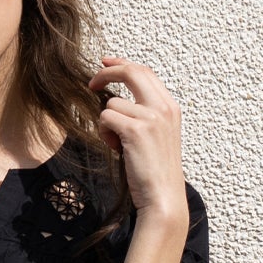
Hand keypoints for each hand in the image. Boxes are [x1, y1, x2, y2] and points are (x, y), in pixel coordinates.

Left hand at [92, 58, 187, 228]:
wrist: (163, 198)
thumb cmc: (156, 173)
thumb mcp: (158, 137)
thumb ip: (146, 115)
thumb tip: (117, 100)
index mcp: (170, 108)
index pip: (145, 72)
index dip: (123, 64)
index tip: (105, 63)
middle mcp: (163, 108)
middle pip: (131, 72)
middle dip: (107, 72)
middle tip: (92, 83)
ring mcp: (151, 117)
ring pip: (112, 103)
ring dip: (107, 123)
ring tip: (118, 145)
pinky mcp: (135, 130)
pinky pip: (106, 117)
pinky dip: (105, 133)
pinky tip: (116, 149)